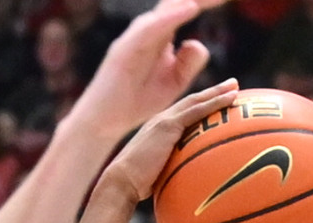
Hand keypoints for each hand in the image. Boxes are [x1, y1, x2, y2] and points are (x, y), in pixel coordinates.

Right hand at [74, 0, 219, 137]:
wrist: (106, 120)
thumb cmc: (137, 101)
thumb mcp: (173, 82)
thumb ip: (189, 62)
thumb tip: (196, 41)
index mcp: (160, 35)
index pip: (185, 8)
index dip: (206, 2)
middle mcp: (147, 31)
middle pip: (175, 3)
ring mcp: (135, 38)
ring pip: (164, 10)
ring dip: (187, 2)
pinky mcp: (124, 49)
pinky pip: (150, 28)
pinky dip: (170, 17)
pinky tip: (190, 9)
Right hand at [96, 80, 239, 201]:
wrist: (121, 182)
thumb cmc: (136, 187)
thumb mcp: (158, 176)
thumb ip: (173, 173)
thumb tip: (188, 188)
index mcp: (158, 130)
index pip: (182, 113)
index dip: (200, 106)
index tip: (215, 102)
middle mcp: (161, 120)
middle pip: (191, 101)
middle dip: (212, 92)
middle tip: (232, 86)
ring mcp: (164, 120)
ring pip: (196, 101)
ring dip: (217, 92)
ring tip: (235, 87)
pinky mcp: (168, 125)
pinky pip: (197, 110)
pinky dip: (216, 102)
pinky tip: (232, 98)